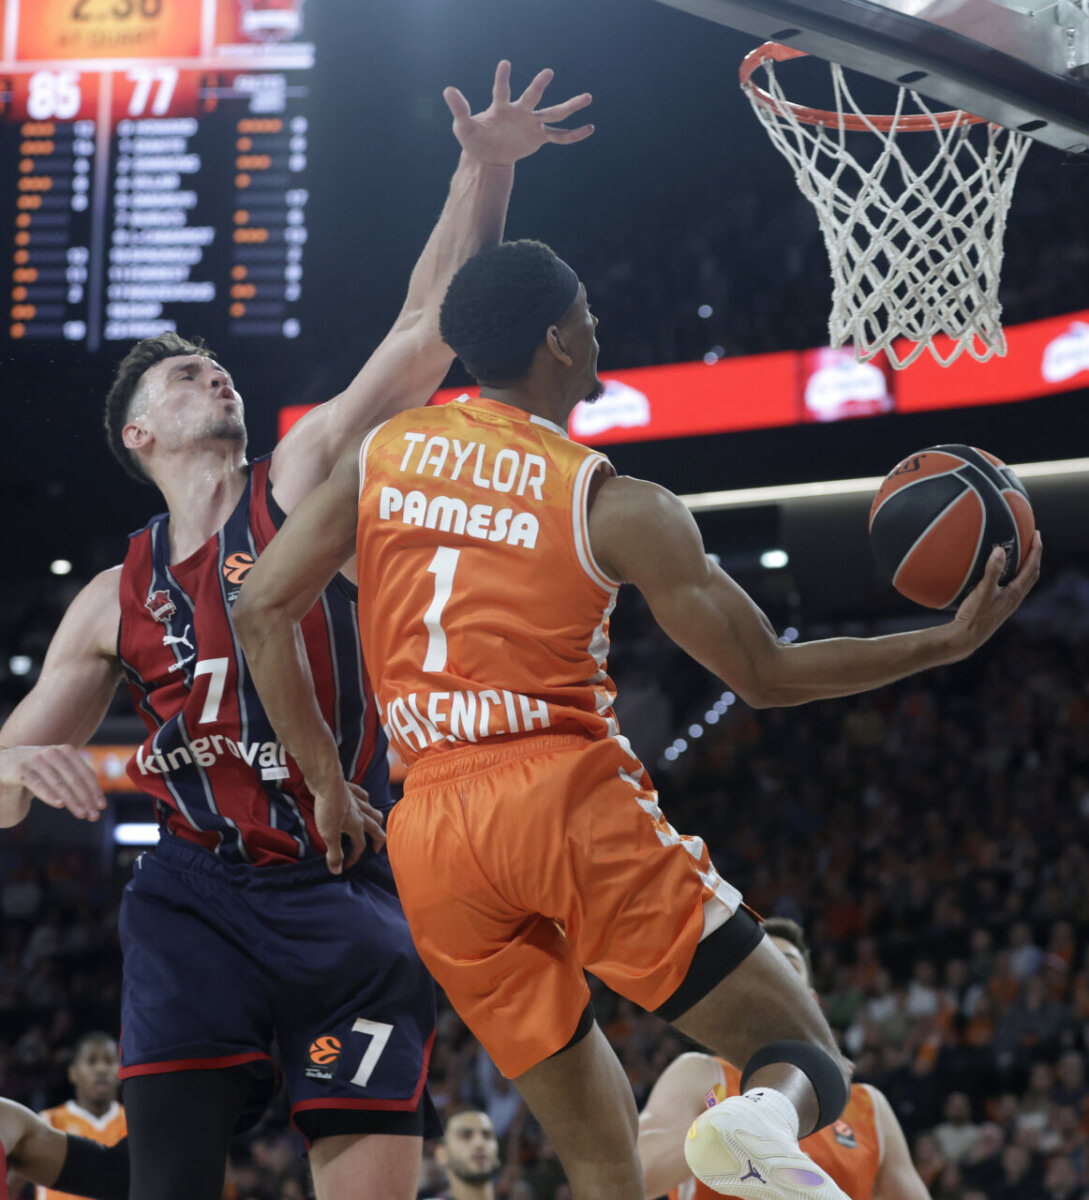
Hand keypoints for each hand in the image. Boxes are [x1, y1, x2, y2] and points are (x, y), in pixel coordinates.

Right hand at [0, 745, 106, 820]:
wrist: (2, 764)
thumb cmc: (35, 771)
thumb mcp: (56, 772)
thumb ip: (73, 780)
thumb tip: (96, 800)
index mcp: (66, 751)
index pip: (86, 773)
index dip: (95, 790)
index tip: (102, 807)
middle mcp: (52, 752)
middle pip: (75, 779)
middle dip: (86, 799)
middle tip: (94, 816)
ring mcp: (36, 759)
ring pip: (58, 783)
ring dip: (72, 800)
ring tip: (82, 814)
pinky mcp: (20, 768)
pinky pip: (37, 784)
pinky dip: (49, 794)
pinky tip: (60, 804)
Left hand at [312, 779, 385, 873]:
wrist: (326, 782)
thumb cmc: (328, 808)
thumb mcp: (329, 835)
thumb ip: (334, 854)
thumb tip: (338, 871)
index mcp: (357, 826)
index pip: (360, 845)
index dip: (354, 858)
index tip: (345, 866)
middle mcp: (360, 813)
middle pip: (375, 828)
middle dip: (377, 841)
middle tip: (375, 850)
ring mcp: (356, 801)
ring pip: (372, 811)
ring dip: (376, 821)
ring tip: (374, 826)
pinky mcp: (349, 790)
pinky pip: (363, 795)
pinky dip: (365, 800)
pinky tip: (363, 801)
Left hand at [444, 60, 592, 166]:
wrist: (488, 156)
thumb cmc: (476, 138)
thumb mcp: (463, 128)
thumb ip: (459, 110)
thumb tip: (448, 89)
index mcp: (501, 107)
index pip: (502, 91)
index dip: (502, 78)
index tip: (504, 64)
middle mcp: (520, 111)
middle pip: (532, 97)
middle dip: (538, 86)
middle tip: (548, 73)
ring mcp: (531, 123)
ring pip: (553, 113)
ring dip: (570, 106)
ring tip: (588, 97)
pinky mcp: (539, 137)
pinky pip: (559, 137)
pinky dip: (573, 135)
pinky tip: (589, 129)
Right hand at [950, 531, 1041, 652]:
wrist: (968, 637)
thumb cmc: (975, 615)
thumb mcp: (983, 591)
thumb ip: (992, 570)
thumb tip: (1000, 550)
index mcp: (1016, 592)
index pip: (1032, 567)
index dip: (1036, 549)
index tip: (1037, 534)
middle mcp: (1016, 598)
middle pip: (1033, 573)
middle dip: (1035, 556)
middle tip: (1033, 541)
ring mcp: (1009, 603)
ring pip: (1025, 581)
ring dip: (1027, 566)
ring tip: (1021, 555)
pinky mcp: (1000, 607)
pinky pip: (1014, 587)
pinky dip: (1015, 575)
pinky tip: (1002, 575)